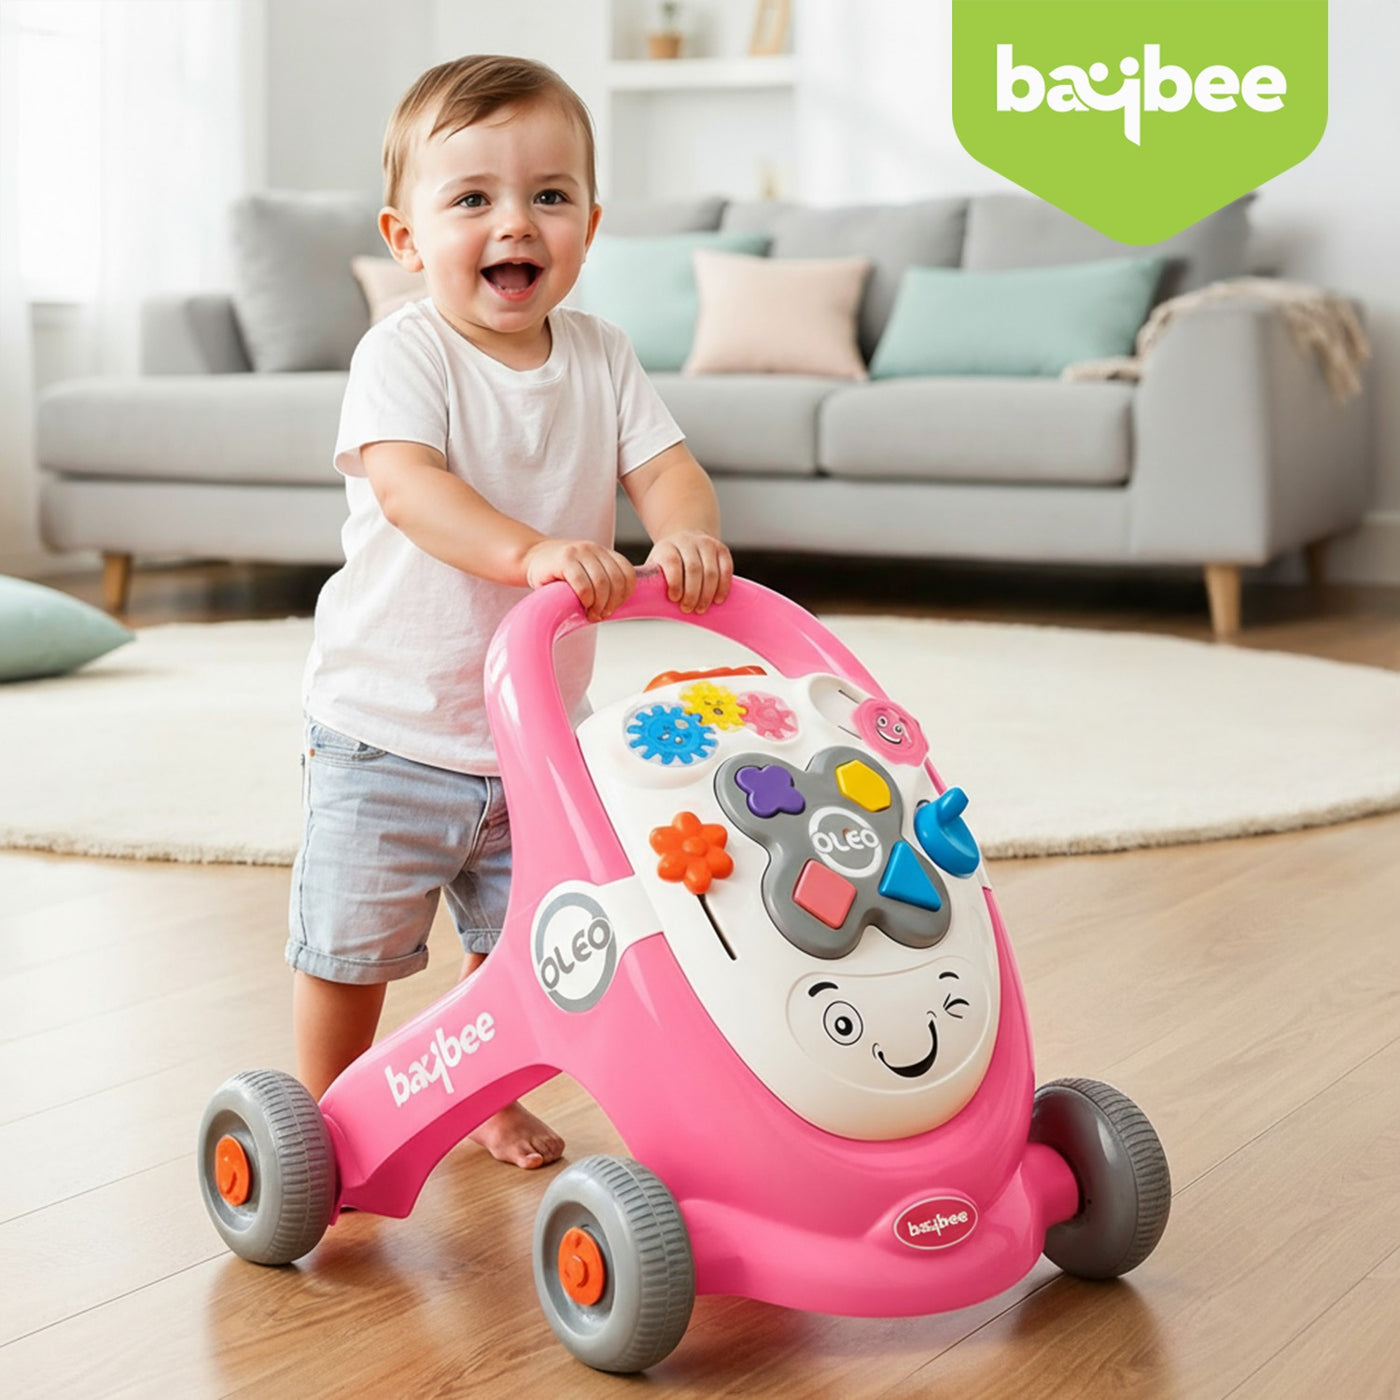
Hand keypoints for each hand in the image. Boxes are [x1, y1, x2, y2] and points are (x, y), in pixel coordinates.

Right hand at [522, 538, 636, 621]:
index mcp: (603, 552)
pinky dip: (586, 599)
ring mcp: (579, 552)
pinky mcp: (564, 560)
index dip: (625, 594)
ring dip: (599, 604)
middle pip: (616, 579)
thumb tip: (618, 606)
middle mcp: (594, 549)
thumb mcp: (586, 574)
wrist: (531, 558)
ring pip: (602, 582)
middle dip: (612, 602)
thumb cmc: (559, 573)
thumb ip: (602, 583)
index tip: (614, 607)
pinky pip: (583, 584)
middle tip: (601, 615)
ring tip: (592, 614)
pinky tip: (582, 605)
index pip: (627, 573)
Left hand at [646, 530, 733, 613]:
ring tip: (701, 609)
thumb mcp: (655, 567)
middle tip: (688, 609)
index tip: (674, 599)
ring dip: (707, 594)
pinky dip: (723, 587)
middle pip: (694, 569)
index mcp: (667, 546)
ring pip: (711, 571)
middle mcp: (687, 541)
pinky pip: (726, 569)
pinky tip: (717, 600)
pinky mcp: (722, 549)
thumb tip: (641, 600)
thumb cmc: (667, 564)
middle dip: (692, 593)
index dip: (674, 582)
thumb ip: (650, 580)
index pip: (672, 561)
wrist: (686, 541)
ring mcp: (707, 543)